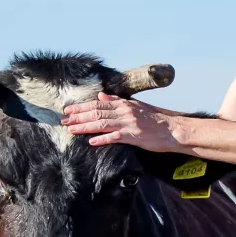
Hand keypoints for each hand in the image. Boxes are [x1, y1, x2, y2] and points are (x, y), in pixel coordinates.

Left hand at [61, 93, 180, 150]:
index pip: (98, 103)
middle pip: (96, 112)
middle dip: (78, 117)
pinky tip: (91, 142)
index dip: (81, 107)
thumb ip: (117, 100)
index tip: (67, 110)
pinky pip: (115, 137)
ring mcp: (128, 123)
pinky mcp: (134, 136)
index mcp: (124, 104)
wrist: (173, 129)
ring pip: (102, 123)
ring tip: (71, 130)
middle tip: (63, 121)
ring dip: (85, 127)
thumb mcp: (136, 106)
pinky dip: (102, 139)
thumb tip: (100, 94)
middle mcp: (124, 111)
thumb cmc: (155, 119)